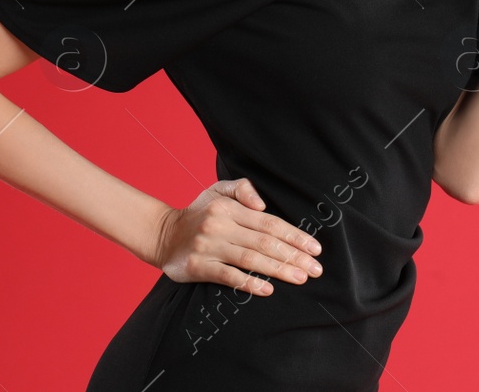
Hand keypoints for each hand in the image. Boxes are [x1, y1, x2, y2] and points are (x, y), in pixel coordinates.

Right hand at [150, 178, 323, 295]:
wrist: (163, 235)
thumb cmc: (198, 213)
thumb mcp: (217, 190)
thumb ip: (242, 189)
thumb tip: (262, 203)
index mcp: (228, 207)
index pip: (269, 222)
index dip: (294, 235)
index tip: (315, 248)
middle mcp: (220, 225)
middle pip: (264, 242)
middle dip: (293, 255)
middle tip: (316, 269)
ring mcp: (208, 247)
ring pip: (250, 259)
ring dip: (278, 269)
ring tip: (301, 278)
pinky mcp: (198, 267)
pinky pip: (228, 276)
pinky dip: (249, 283)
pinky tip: (268, 290)